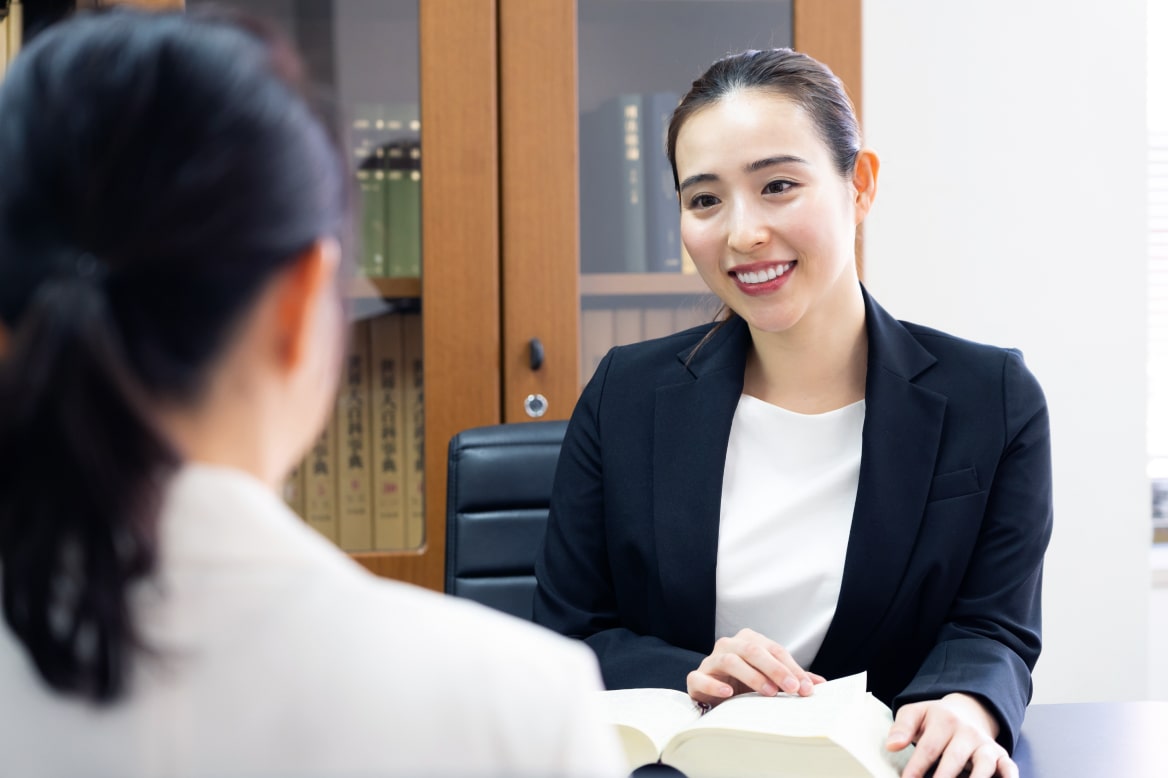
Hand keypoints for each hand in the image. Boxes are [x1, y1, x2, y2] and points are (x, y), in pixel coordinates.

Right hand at [686, 627, 824, 706]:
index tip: (807, 688)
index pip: (774, 650)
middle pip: (753, 650)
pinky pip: (701, 677)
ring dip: (752, 676)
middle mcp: (729, 645)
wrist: (713, 694)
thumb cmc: (744, 683)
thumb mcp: (770, 679)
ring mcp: (711, 660)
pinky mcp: (696, 677)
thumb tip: (821, 683)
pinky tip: (729, 693)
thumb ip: (792, 678)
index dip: (792, 668)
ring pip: (730, 660)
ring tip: (769, 692)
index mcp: (749, 641)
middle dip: (776, 669)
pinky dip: (715, 684)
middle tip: (793, 688)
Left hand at [887, 693, 1016, 777]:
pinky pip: (1009, 769)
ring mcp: (985, 744)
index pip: (928, 747)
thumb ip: (901, 728)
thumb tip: (891, 745)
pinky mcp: (1001, 755)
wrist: (967, 710)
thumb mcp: (915, 714)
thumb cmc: (935, 719)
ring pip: (984, 765)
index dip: (917, 768)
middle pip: (954, 759)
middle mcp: (967, 732)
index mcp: (943, 720)